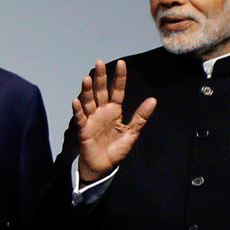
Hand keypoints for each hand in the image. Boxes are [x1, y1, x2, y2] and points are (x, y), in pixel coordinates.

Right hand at [72, 59, 155, 181]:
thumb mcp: (132, 133)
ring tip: (87, 78)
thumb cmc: (116, 149)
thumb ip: (140, 117)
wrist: (103, 166)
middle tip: (99, 63)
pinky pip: (80, 118)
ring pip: (89, 101)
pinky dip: (78, 110)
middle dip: (100, 77)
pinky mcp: (84, 129)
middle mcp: (102, 111)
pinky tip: (76, 100)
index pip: (117, 90)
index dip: (119, 78)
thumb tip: (153, 100)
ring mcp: (92, 119)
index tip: (122, 63)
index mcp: (115, 110)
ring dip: (87, 90)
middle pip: (100, 91)